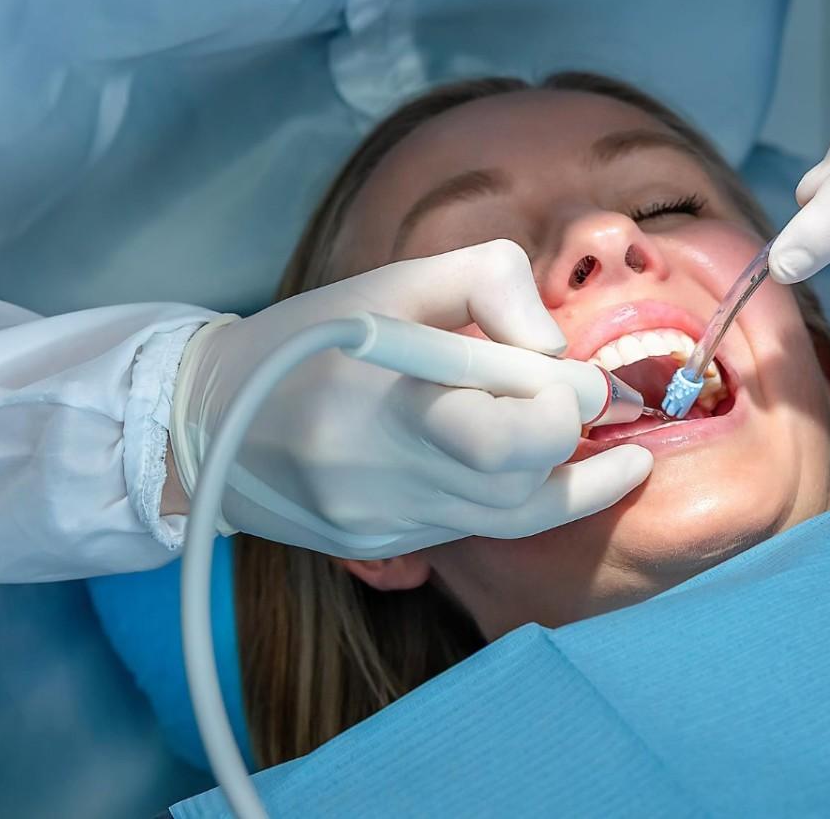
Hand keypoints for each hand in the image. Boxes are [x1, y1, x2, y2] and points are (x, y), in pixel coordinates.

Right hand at [169, 239, 652, 558]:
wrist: (205, 420)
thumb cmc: (311, 336)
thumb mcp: (395, 281)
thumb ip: (489, 284)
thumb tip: (557, 347)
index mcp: (380, 402)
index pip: (504, 434)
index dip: (559, 407)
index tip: (577, 381)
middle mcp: (378, 476)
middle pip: (516, 486)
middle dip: (570, 445)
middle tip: (599, 410)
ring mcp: (379, 523)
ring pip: (507, 519)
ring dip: (569, 482)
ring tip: (625, 458)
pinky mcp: (378, 548)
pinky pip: (471, 530)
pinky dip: (517, 498)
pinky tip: (539, 469)